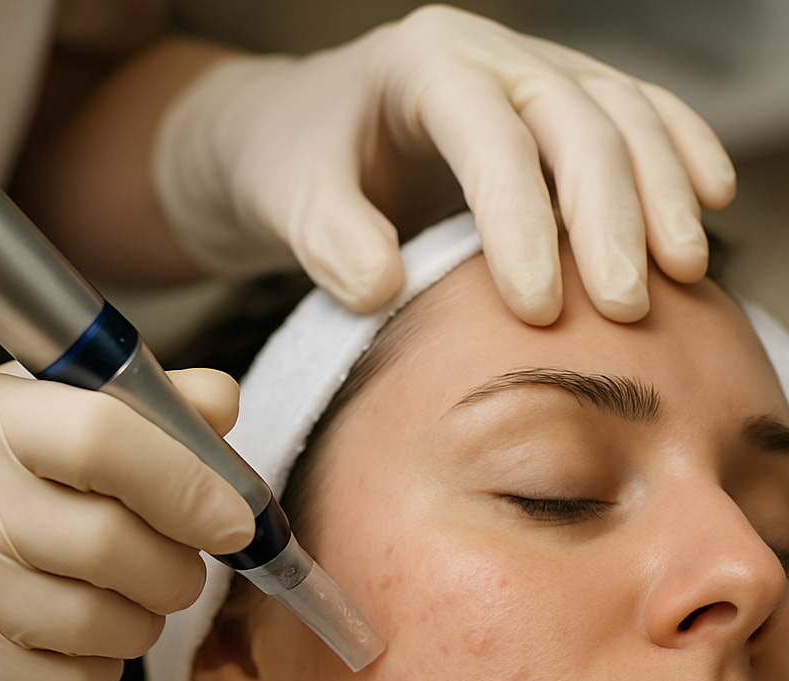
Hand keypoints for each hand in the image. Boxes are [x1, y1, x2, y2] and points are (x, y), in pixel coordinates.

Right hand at [0, 368, 252, 680]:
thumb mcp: (15, 417)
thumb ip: (126, 406)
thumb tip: (220, 405)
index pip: (104, 436)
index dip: (189, 479)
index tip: (234, 514)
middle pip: (112, 544)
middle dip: (178, 564)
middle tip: (184, 562)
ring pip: (101, 624)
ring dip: (145, 617)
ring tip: (127, 598)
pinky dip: (103, 666)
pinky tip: (79, 640)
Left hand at [152, 4, 735, 324]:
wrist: (296, 133)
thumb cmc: (291, 164)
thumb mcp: (288, 199)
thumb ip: (327, 240)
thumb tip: (383, 288)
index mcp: (422, 66)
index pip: (491, 139)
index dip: (522, 222)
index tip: (538, 309)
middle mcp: (488, 56)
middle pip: (574, 118)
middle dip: (609, 215)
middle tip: (623, 308)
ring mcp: (528, 72)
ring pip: (619, 112)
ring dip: (660, 190)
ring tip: (682, 273)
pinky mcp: (552, 105)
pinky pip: (631, 114)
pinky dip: (675, 153)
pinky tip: (708, 201)